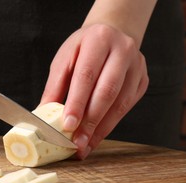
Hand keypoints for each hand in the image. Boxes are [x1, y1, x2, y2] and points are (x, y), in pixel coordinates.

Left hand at [41, 24, 148, 158]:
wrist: (112, 34)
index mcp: (98, 40)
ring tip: (86, 145)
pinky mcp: (142, 80)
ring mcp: (137, 66)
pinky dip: (110, 125)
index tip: (68, 125)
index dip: (77, 103)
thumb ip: (55, 86)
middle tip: (78, 143)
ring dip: (101, 129)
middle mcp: (123, 50)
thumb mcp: (65, 59)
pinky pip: (127, 107)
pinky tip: (96, 136)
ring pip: (120, 103)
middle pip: (107, 91)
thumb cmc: (83, 48)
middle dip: (91, 122)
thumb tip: (43, 114)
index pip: (87, 75)